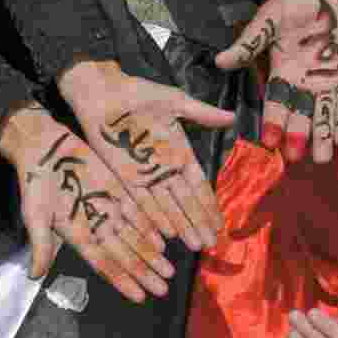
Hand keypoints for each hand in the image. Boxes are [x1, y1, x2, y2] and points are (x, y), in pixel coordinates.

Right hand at [1, 106, 175, 302]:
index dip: (122, 280)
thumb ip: (40, 244)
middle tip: (164, 289)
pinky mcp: (118, 191)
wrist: (43, 147)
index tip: (140, 297)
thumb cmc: (34, 182)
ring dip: (152, 254)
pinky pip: (139, 212)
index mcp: (79, 236)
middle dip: (144, 272)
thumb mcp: (34, 214)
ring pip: (136, 237)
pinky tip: (166, 240)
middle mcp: (98, 227)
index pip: (105, 264)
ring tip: (170, 272)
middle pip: (126, 255)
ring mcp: (110, 209)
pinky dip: (151, 226)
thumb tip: (34, 276)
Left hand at [60, 62, 236, 250]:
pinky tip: (166, 235)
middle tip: (212, 245)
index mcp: (180, 154)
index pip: (199, 186)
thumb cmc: (139, 94)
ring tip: (195, 246)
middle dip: (199, 224)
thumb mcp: (176, 102)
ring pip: (168, 208)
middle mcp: (165, 170)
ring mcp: (146, 176)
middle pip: (186, 203)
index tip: (222, 224)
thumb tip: (234, 116)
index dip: (210, 206)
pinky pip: (142, 202)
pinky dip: (154, 219)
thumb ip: (204, 114)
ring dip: (182, 227)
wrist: (103, 91)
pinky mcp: (126, 178)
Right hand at [215, 0, 337, 163]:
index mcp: (283, 74)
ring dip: (326, 136)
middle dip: (299, 136)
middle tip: (295, 157)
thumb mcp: (269, 19)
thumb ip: (250, 42)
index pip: (277, 103)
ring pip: (327, 115)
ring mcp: (331, 82)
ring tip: (324, 157)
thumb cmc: (295, 2)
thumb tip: (220, 61)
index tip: (269, 141)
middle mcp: (306, 84)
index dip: (273, 122)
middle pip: (302, 116)